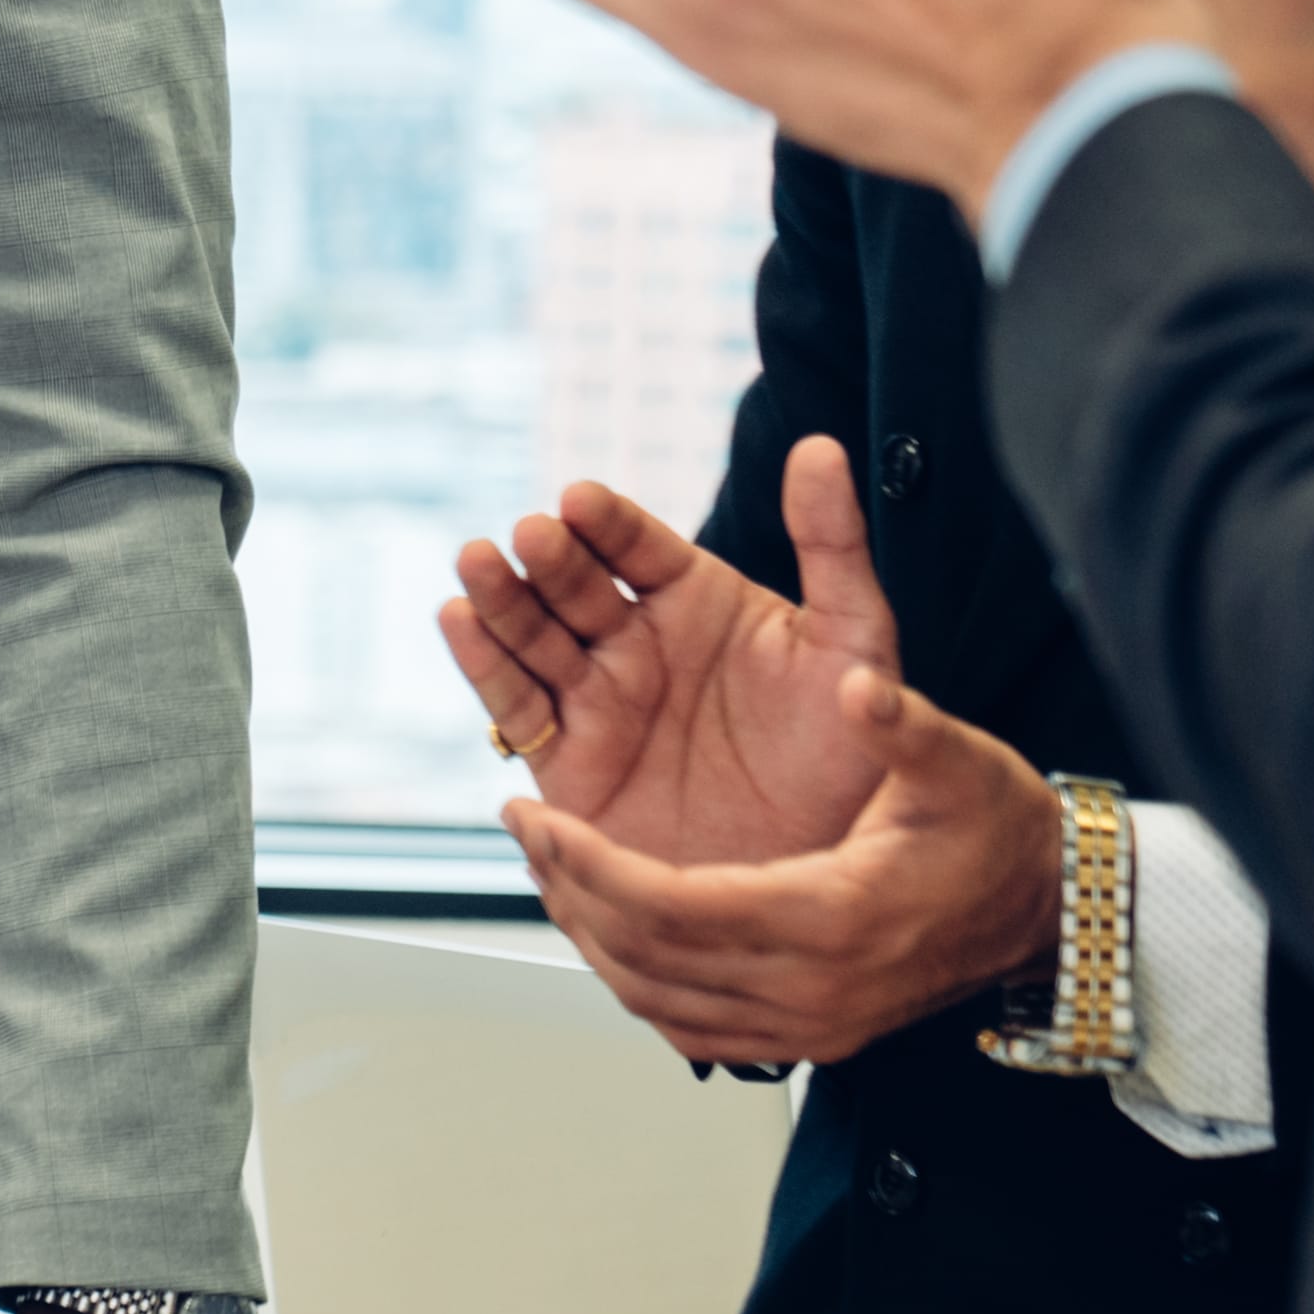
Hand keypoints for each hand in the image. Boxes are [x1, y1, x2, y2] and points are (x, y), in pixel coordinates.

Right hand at [442, 452, 893, 881]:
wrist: (824, 866)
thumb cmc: (851, 752)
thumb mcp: (856, 639)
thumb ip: (832, 544)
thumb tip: (820, 446)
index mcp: (699, 601)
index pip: (640, 547)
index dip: (609, 523)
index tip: (581, 501)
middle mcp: (640, 643)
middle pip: (576, 586)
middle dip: (550, 560)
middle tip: (533, 537)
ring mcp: (599, 700)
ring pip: (534, 637)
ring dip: (501, 599)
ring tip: (477, 565)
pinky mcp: (569, 763)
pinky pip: (517, 707)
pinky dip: (483, 664)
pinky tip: (457, 620)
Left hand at [511, 650, 1067, 1070]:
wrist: (1049, 912)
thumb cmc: (1000, 831)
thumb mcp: (958, 763)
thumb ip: (901, 724)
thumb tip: (857, 688)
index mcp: (832, 919)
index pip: (670, 907)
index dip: (588, 864)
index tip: (535, 816)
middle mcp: (812, 991)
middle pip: (646, 958)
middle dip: (569, 892)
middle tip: (524, 830)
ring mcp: (809, 1026)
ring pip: (657, 1001)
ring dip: (591, 938)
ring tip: (550, 867)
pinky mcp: (809, 1038)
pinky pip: (689, 1024)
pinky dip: (635, 974)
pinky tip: (608, 920)